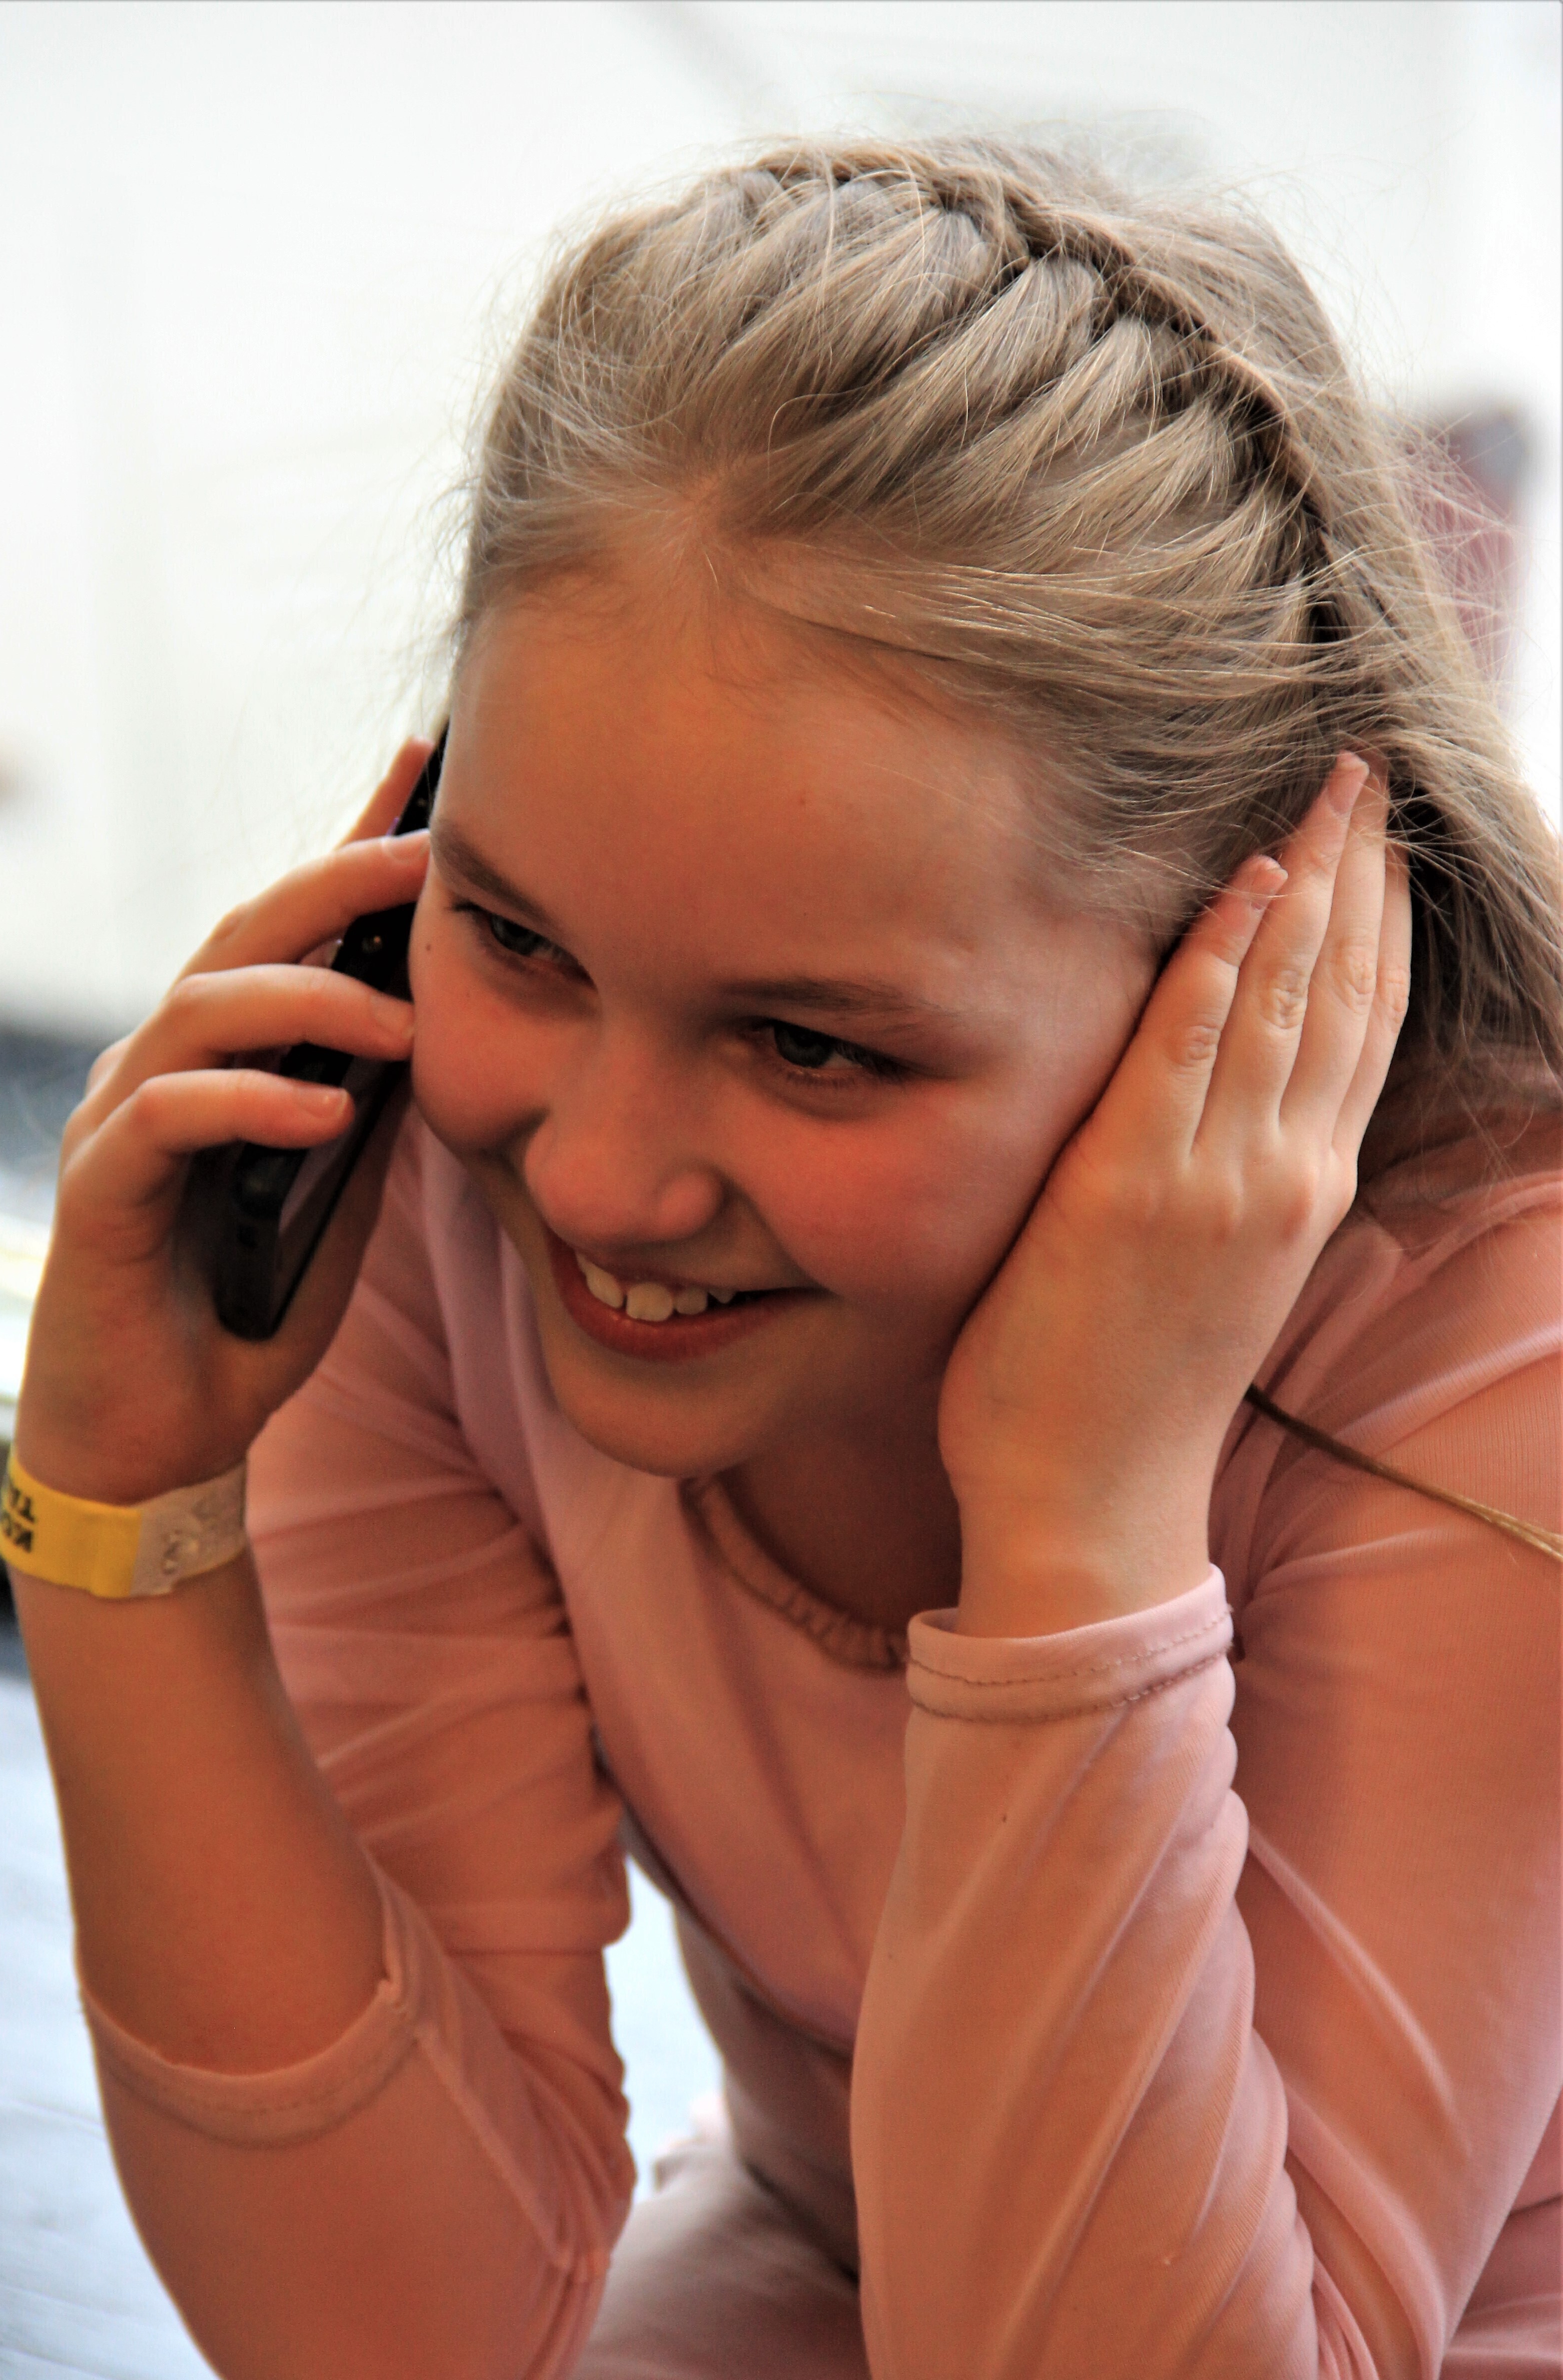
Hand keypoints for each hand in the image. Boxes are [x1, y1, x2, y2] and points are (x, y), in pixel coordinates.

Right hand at [14, 741, 433, 1505]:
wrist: (159, 1436)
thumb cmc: (242, 1311)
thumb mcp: (340, 1195)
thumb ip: (376, 1109)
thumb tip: (448, 1027)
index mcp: (220, 1058)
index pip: (286, 928)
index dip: (349, 847)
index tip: (424, 774)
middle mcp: (159, 1066)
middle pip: (241, 938)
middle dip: (336, 884)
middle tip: (429, 859)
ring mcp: (120, 1122)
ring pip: (199, 1008)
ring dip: (308, 1002)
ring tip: (401, 1022)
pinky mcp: (96, 1192)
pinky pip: (168, 1118)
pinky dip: (249, 1103)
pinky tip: (324, 1112)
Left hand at [939, 755, 1410, 1636]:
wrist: (1092, 1509)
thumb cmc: (1125, 1401)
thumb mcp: (1209, 1281)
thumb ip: (1228, 1188)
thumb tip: (1220, 1114)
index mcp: (1300, 1196)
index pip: (1360, 1033)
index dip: (1378, 930)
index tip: (1383, 846)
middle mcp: (1281, 1176)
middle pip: (1341, 995)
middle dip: (1360, 876)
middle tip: (1368, 775)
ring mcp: (1216, 1181)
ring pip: (1286, 1000)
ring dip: (1310, 885)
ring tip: (1327, 793)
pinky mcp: (1133, 1190)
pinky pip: (1189, 1045)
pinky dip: (1223, 955)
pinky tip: (1244, 878)